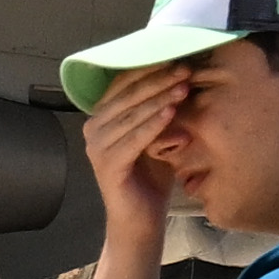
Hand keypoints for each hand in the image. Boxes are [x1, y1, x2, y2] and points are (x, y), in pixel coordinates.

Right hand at [77, 61, 205, 230]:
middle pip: (127, 95)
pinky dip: (153, 124)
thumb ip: (161, 109)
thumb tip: (182, 75)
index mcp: (102, 117)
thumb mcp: (159, 135)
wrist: (142, 220)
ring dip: (159, 98)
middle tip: (185, 68)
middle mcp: (93, 128)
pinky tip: (171, 111)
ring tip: (183, 86)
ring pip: (131, 114)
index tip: (179, 58)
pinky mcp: (107, 166)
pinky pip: (133, 139)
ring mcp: (97, 148)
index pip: (124, 83)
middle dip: (158, 80)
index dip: (150, 69)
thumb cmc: (152, 177)